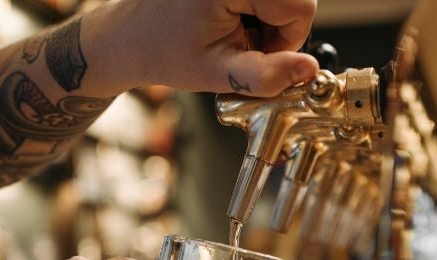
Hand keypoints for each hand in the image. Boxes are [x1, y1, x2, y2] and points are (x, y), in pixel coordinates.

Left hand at [90, 0, 318, 96]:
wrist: (127, 35)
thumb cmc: (164, 53)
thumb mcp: (217, 72)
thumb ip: (266, 75)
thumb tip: (309, 70)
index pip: (301, 5)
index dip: (289, 39)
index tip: (258, 54)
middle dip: (280, 24)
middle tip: (243, 42)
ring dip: (269, 13)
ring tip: (234, 28)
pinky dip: (257, 4)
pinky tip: (230, 14)